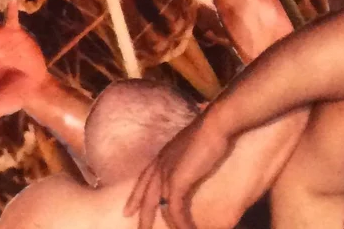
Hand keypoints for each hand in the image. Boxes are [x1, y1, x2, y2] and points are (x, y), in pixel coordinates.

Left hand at [125, 110, 229, 228]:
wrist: (216, 123)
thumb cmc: (210, 130)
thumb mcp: (192, 145)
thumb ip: (186, 157)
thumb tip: (192, 161)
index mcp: (162, 155)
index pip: (143, 179)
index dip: (135, 196)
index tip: (128, 210)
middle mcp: (160, 163)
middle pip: (145, 195)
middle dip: (142, 215)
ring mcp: (166, 172)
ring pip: (157, 205)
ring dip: (167, 224)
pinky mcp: (177, 180)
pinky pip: (175, 209)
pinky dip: (180, 223)